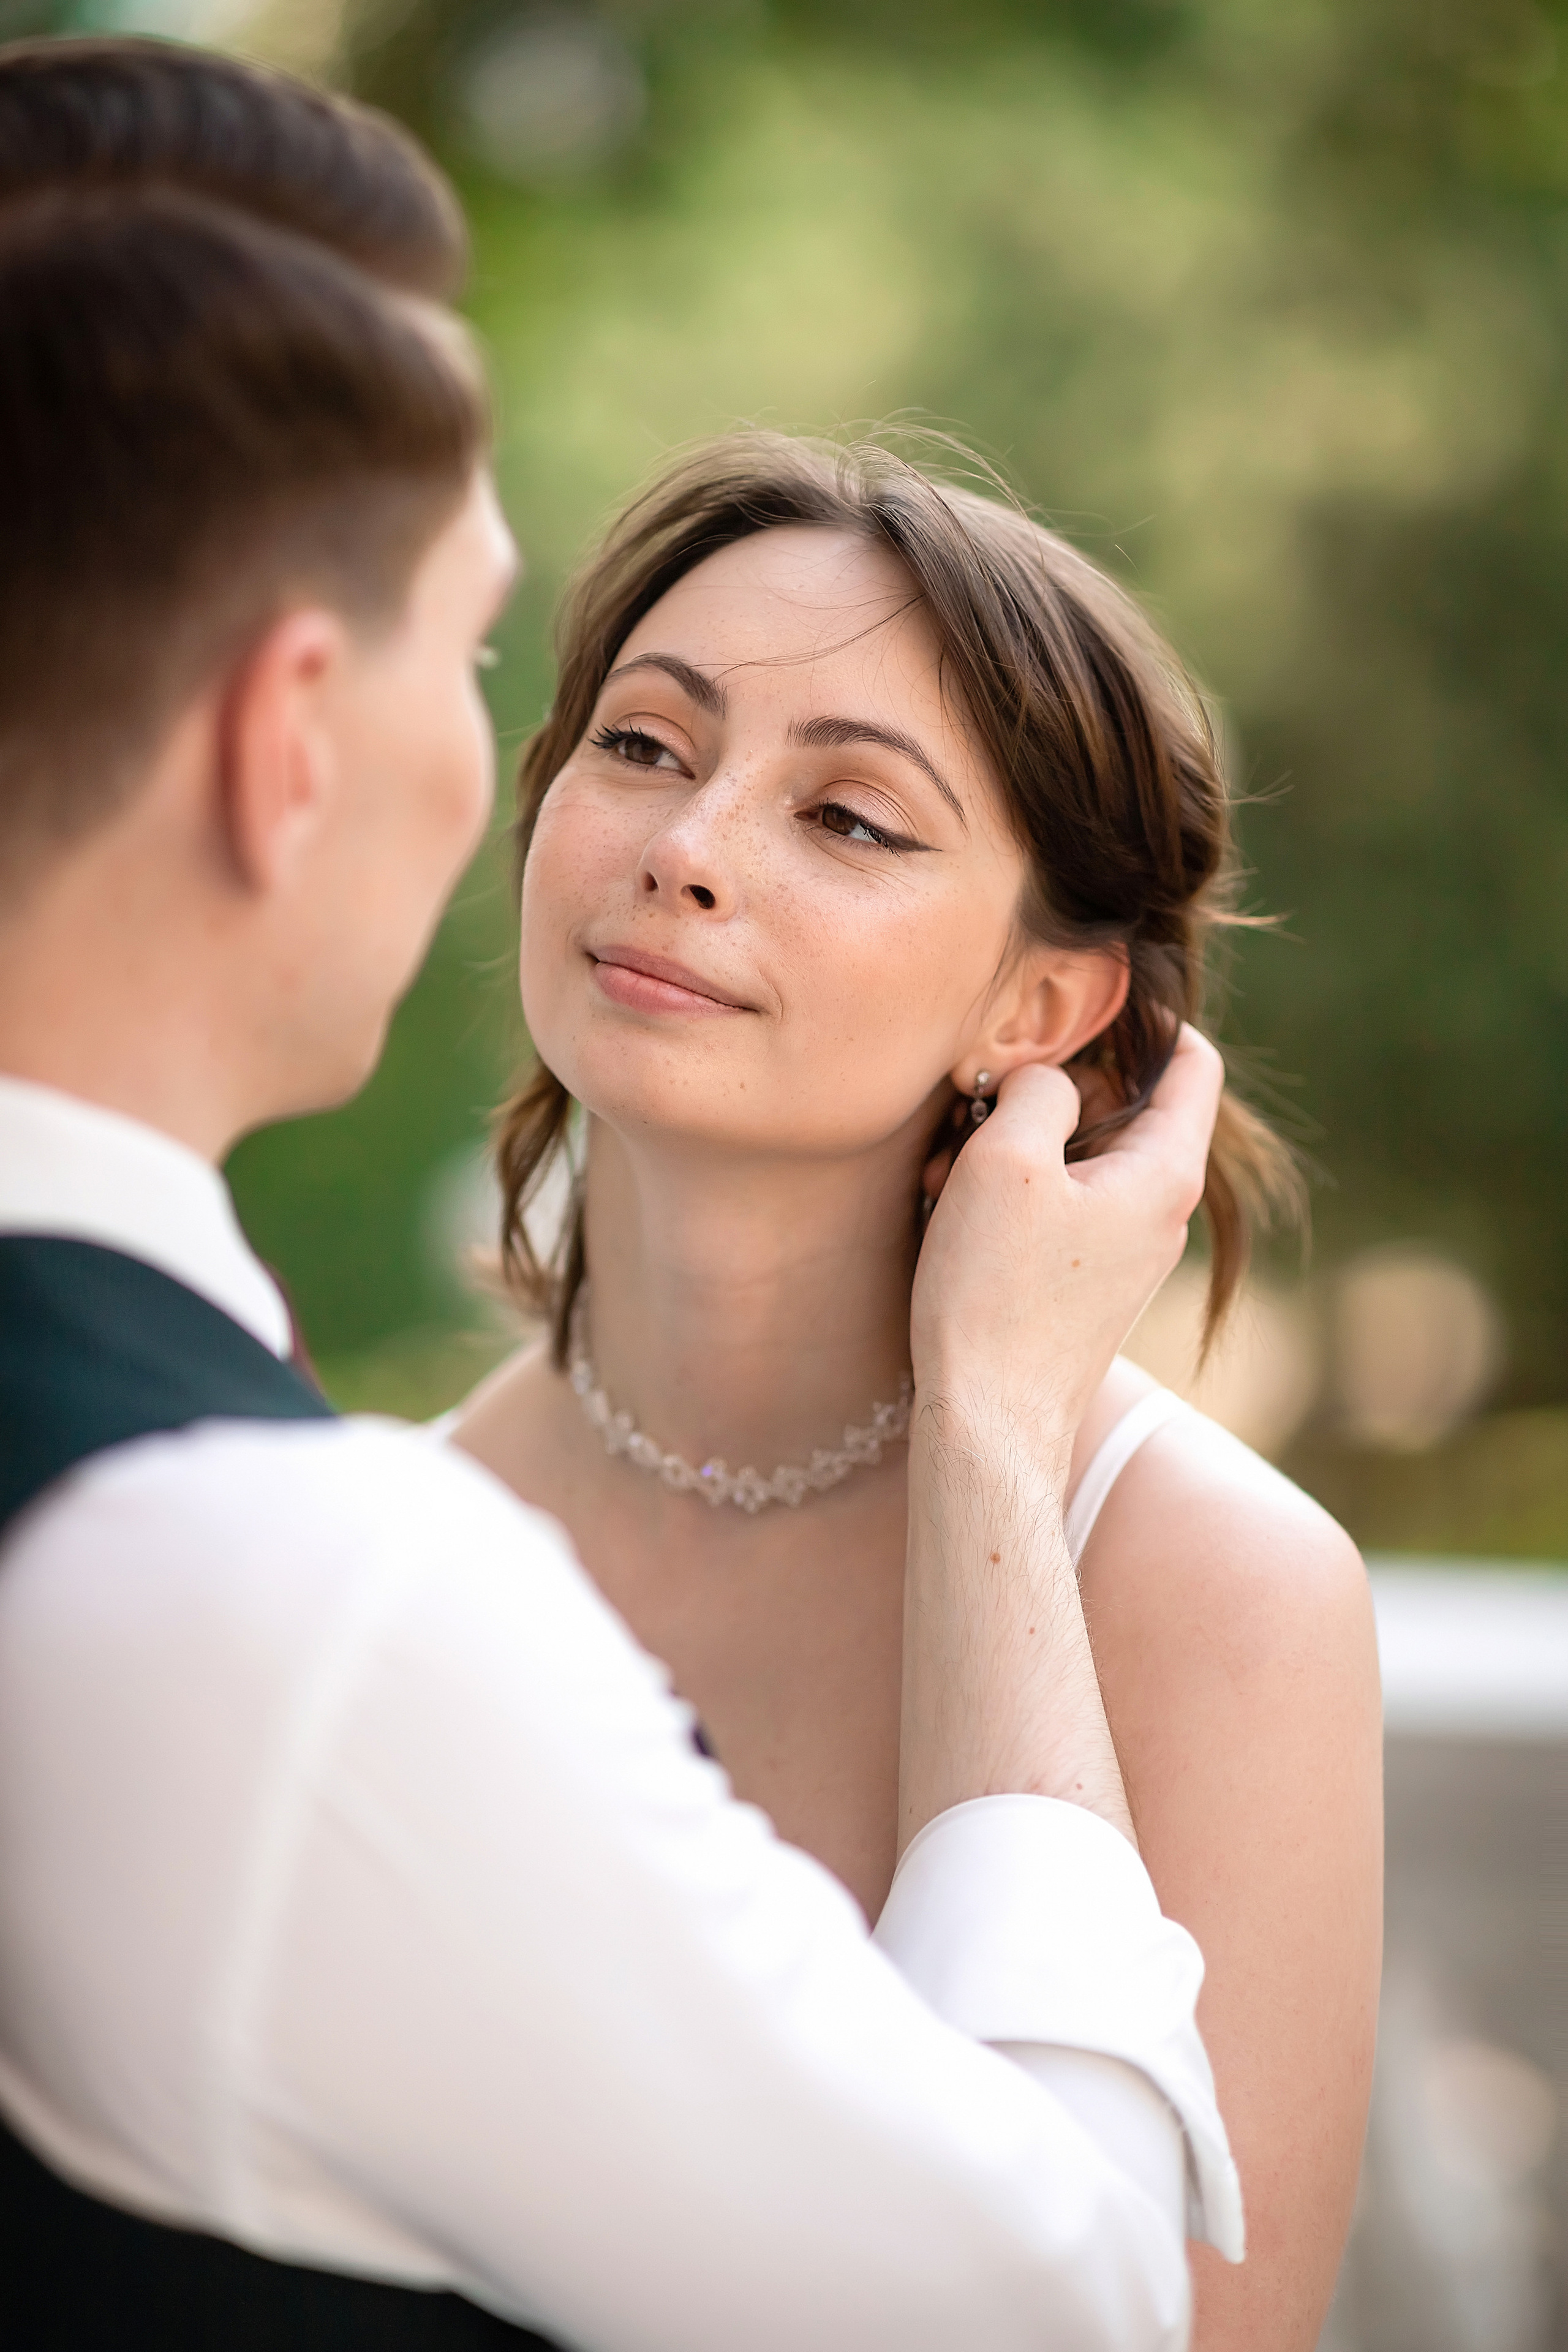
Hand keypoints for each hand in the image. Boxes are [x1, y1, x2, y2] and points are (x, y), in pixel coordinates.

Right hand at [910, 1025, 1223, 1451]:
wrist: (988, 1422)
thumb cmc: (996, 1293)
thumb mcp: (1008, 1161)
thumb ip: (1037, 1088)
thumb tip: (1045, 1079)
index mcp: (1165, 1173)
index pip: (1193, 1061)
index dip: (1144, 1018)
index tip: (1075, 1006)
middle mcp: (1161, 1212)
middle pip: (1122, 1105)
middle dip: (1048, 1090)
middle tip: (979, 1099)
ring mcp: (1126, 1251)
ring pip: (1079, 1157)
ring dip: (1015, 1145)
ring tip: (949, 1167)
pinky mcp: (1086, 1282)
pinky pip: (1058, 1206)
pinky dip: (1010, 1192)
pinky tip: (952, 1208)